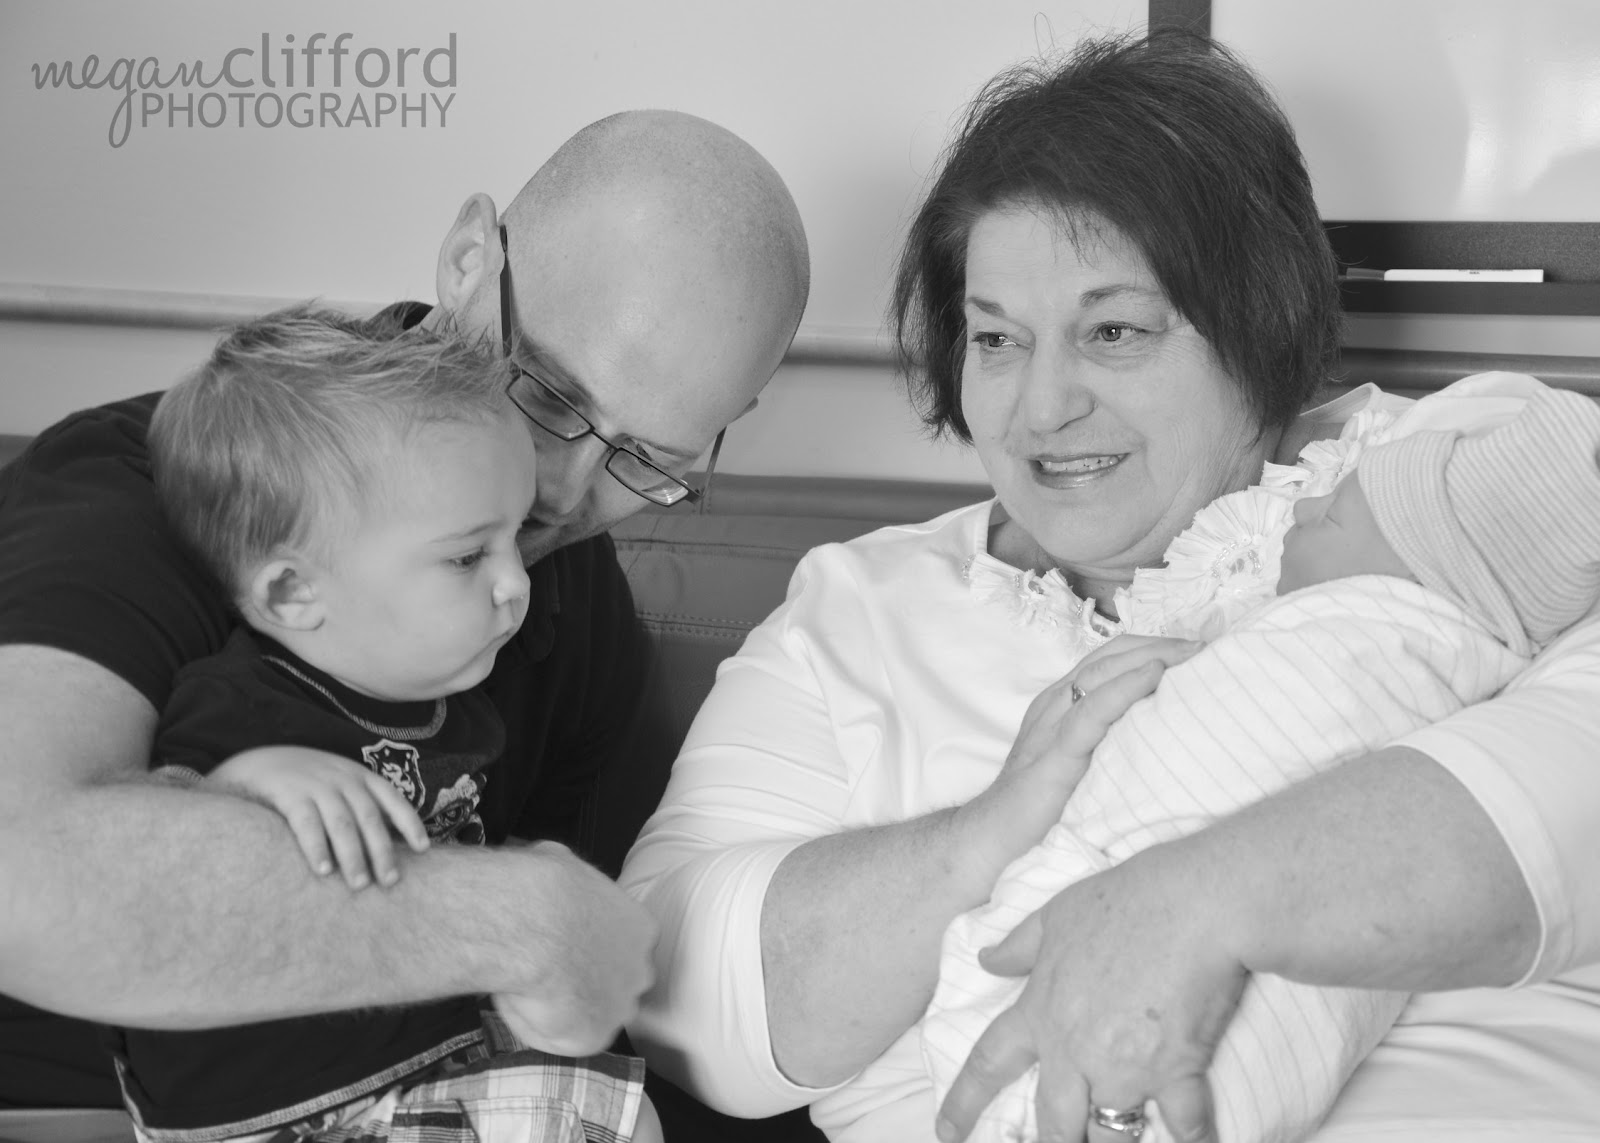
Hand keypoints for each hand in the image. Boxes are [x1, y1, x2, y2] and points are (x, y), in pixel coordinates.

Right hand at [206, 745, 429, 889]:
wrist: (256, 764)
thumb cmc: (306, 786)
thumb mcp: (339, 786)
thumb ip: (361, 808)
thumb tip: (392, 845)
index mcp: (359, 776)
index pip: (392, 799)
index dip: (409, 823)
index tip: (423, 849)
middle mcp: (341, 778)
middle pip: (369, 817)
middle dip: (382, 850)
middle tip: (390, 881)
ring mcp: (315, 784)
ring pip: (342, 823)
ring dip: (353, 855)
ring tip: (360, 884)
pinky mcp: (287, 794)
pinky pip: (306, 822)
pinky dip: (317, 847)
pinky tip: (323, 870)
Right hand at [491, 841, 657, 1056]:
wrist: (531, 926)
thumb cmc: (543, 889)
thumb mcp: (559, 859)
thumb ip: (566, 877)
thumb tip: (550, 865)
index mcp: (642, 928)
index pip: (623, 944)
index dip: (593, 946)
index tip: (565, 945)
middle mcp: (641, 969)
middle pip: (619, 982)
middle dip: (589, 980)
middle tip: (550, 972)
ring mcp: (622, 1006)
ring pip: (596, 1012)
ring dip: (570, 1006)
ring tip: (532, 990)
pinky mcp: (596, 1037)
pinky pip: (568, 1039)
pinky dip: (545, 1028)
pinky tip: (525, 1006)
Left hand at [935, 844, 1246, 1142]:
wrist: (1193, 901)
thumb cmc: (1124, 899)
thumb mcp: (1056, 914)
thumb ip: (1019, 946)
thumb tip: (986, 961)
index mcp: (1041, 1011)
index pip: (989, 1063)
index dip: (964, 1102)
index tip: (946, 1131)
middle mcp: (1075, 1049)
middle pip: (1052, 1123)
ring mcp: (1124, 1067)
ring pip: (1109, 1135)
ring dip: (1113, 1141)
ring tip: (1122, 1138)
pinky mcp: (1177, 1072)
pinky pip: (1184, 1126)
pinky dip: (1194, 1139)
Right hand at [957, 636, 1200, 876]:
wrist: (991, 844)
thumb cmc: (1040, 812)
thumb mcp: (1085, 767)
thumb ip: (1113, 746)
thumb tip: (1172, 741)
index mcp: (1063, 705)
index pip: (1112, 658)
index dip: (1156, 646)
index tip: (1200, 649)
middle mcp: (1056, 706)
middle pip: (1111, 656)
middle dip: (1161, 644)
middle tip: (1208, 645)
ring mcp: (1051, 727)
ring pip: (1100, 673)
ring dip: (1151, 656)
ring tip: (1192, 652)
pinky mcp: (1052, 756)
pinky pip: (1090, 713)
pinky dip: (1123, 690)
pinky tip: (1153, 677)